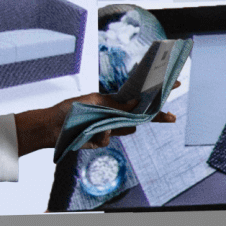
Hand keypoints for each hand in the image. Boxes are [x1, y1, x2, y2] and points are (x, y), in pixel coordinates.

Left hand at [14, 91, 176, 155]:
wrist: (52, 128)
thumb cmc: (71, 109)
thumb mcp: (94, 100)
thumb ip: (116, 104)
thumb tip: (135, 103)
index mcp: (115, 101)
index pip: (139, 96)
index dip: (155, 92)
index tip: (173, 84)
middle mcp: (116, 114)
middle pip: (141, 115)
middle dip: (156, 116)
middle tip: (172, 118)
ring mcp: (111, 128)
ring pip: (128, 129)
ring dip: (121, 127)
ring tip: (101, 124)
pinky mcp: (104, 140)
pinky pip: (110, 138)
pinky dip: (101, 135)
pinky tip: (89, 132)